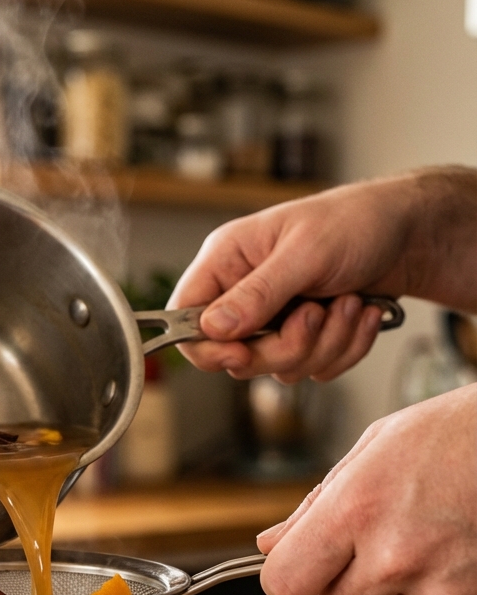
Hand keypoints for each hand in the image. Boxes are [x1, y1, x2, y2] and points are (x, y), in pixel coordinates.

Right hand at [168, 168, 476, 382]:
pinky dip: (346, 347)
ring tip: (350, 302)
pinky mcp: (305, 338)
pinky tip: (360, 313)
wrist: (409, 235)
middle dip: (286, 346)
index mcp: (227, 261)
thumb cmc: (356, 224)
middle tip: (316, 313)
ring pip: (279, 369)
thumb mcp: (306, 253)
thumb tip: (213, 328)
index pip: (185, 317)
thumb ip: (258, 293)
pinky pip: (314, 370)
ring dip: (325, 343)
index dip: (207, 346)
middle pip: (235, 357)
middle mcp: (244, 294)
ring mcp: (274, 320)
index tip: (242, 353)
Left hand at [256, 385, 476, 594]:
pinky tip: (462, 545)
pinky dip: (452, 588)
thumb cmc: (458, 433)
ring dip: (407, 580)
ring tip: (435, 527)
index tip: (300, 564)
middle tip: (383, 535)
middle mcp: (395, 556)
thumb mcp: (374, 448)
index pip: (285, 584)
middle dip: (350, 579)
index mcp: (357, 511)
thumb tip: (271, 544)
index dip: (290, 574)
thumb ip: (316, 505)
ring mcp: (441, 588)